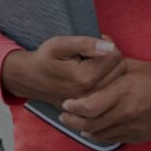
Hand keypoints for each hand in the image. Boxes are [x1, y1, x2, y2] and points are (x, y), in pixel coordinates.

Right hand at [1, 35, 125, 106]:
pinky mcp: (92, 108)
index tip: (95, 42)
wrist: (30, 79)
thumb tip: (108, 47)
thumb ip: (84, 43)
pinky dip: (108, 81)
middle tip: (93, 53)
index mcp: (86, 78)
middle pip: (121, 68)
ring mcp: (93, 103)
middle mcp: (92, 94)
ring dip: (111, 69)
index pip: (115, 55)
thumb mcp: (58, 44)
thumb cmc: (44, 59)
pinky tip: (95, 75)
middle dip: (111, 57)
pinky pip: (112, 91)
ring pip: (119, 80)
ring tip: (93, 63)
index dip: (106, 44)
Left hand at [58, 59, 150, 143]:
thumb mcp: (133, 65)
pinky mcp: (141, 136)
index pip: (91, 106)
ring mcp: (135, 127)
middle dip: (73, 121)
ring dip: (85, 130)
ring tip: (75, 123)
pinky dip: (101, 135)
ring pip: (102, 134)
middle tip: (63, 116)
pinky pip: (115, 138)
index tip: (65, 103)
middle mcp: (128, 112)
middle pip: (92, 124)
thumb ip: (111, 60)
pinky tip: (93, 130)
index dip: (74, 107)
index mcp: (124, 92)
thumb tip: (96, 39)